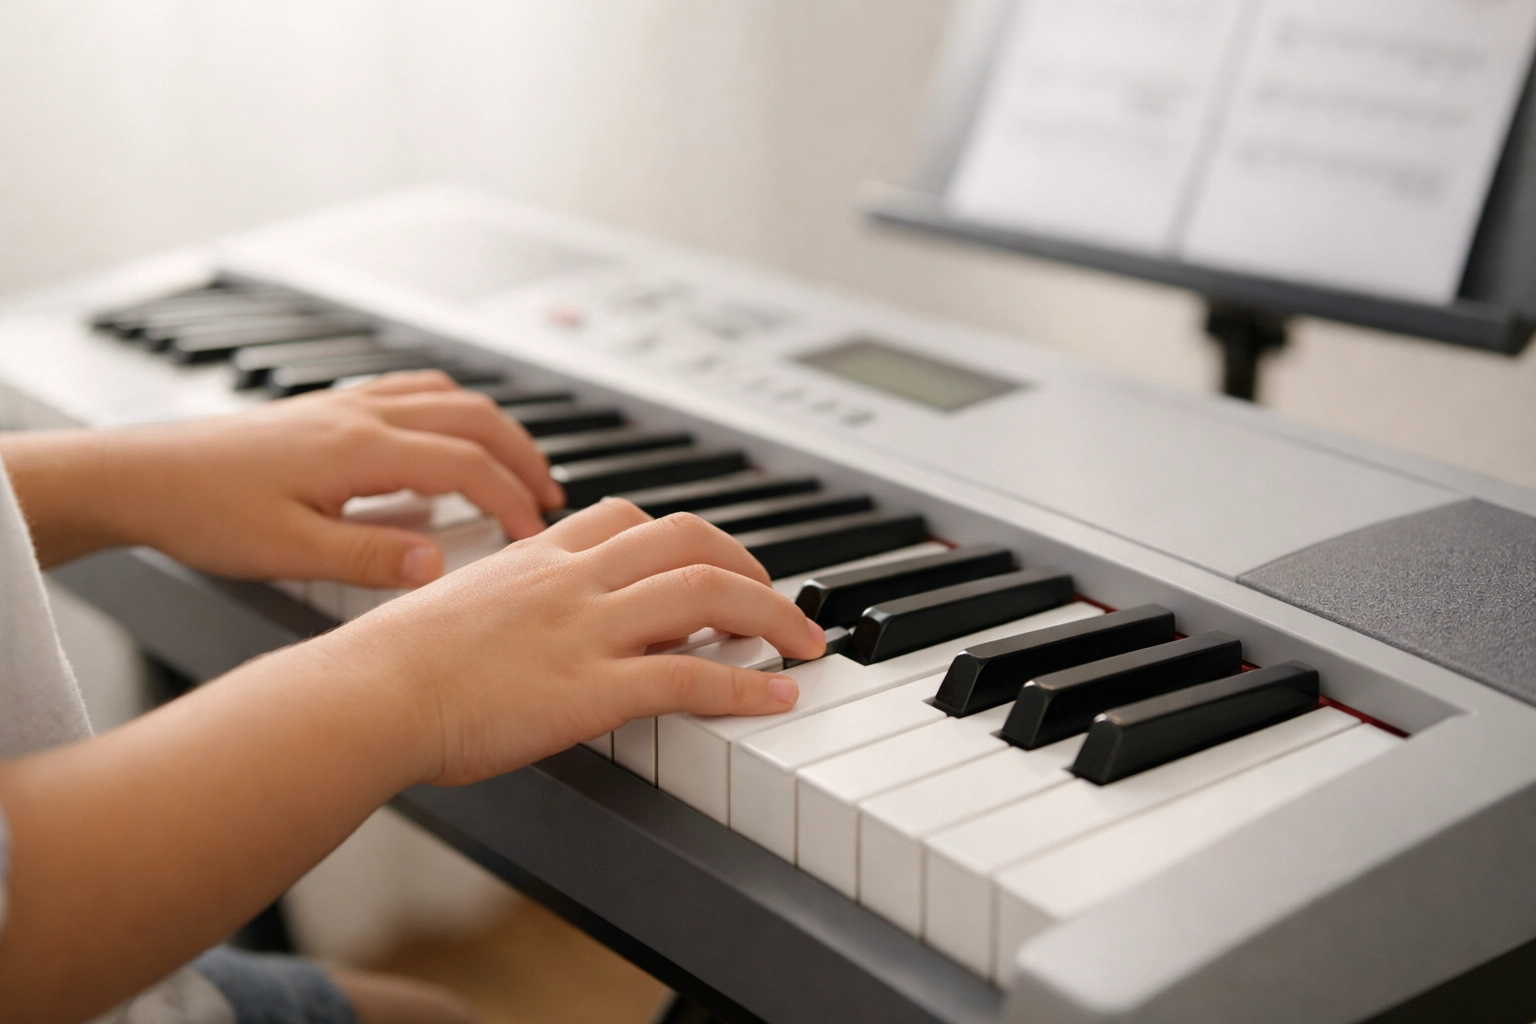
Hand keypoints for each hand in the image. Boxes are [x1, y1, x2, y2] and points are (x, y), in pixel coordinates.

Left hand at [0, 372, 562, 585]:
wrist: (140, 476)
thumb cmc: (203, 512)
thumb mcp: (288, 552)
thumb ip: (371, 557)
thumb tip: (439, 565)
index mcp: (358, 449)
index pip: (466, 467)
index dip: (512, 500)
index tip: (535, 535)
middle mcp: (360, 415)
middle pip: (475, 418)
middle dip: (523, 456)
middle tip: (550, 498)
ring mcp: (345, 404)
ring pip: (449, 398)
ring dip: (496, 429)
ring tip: (518, 468)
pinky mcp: (329, 407)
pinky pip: (413, 391)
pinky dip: (453, 411)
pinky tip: (450, 438)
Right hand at [317, 498, 826, 785]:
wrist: (366, 695)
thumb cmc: (392, 665)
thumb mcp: (456, 608)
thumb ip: (505, 602)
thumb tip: (527, 626)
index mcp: (537, 554)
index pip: (628, 518)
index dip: (681, 537)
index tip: (705, 563)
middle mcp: (572, 577)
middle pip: (688, 539)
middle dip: (748, 564)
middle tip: (775, 598)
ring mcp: (587, 629)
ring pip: (706, 593)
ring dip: (771, 615)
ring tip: (804, 642)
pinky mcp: (592, 688)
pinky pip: (691, 675)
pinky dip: (747, 684)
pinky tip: (778, 697)